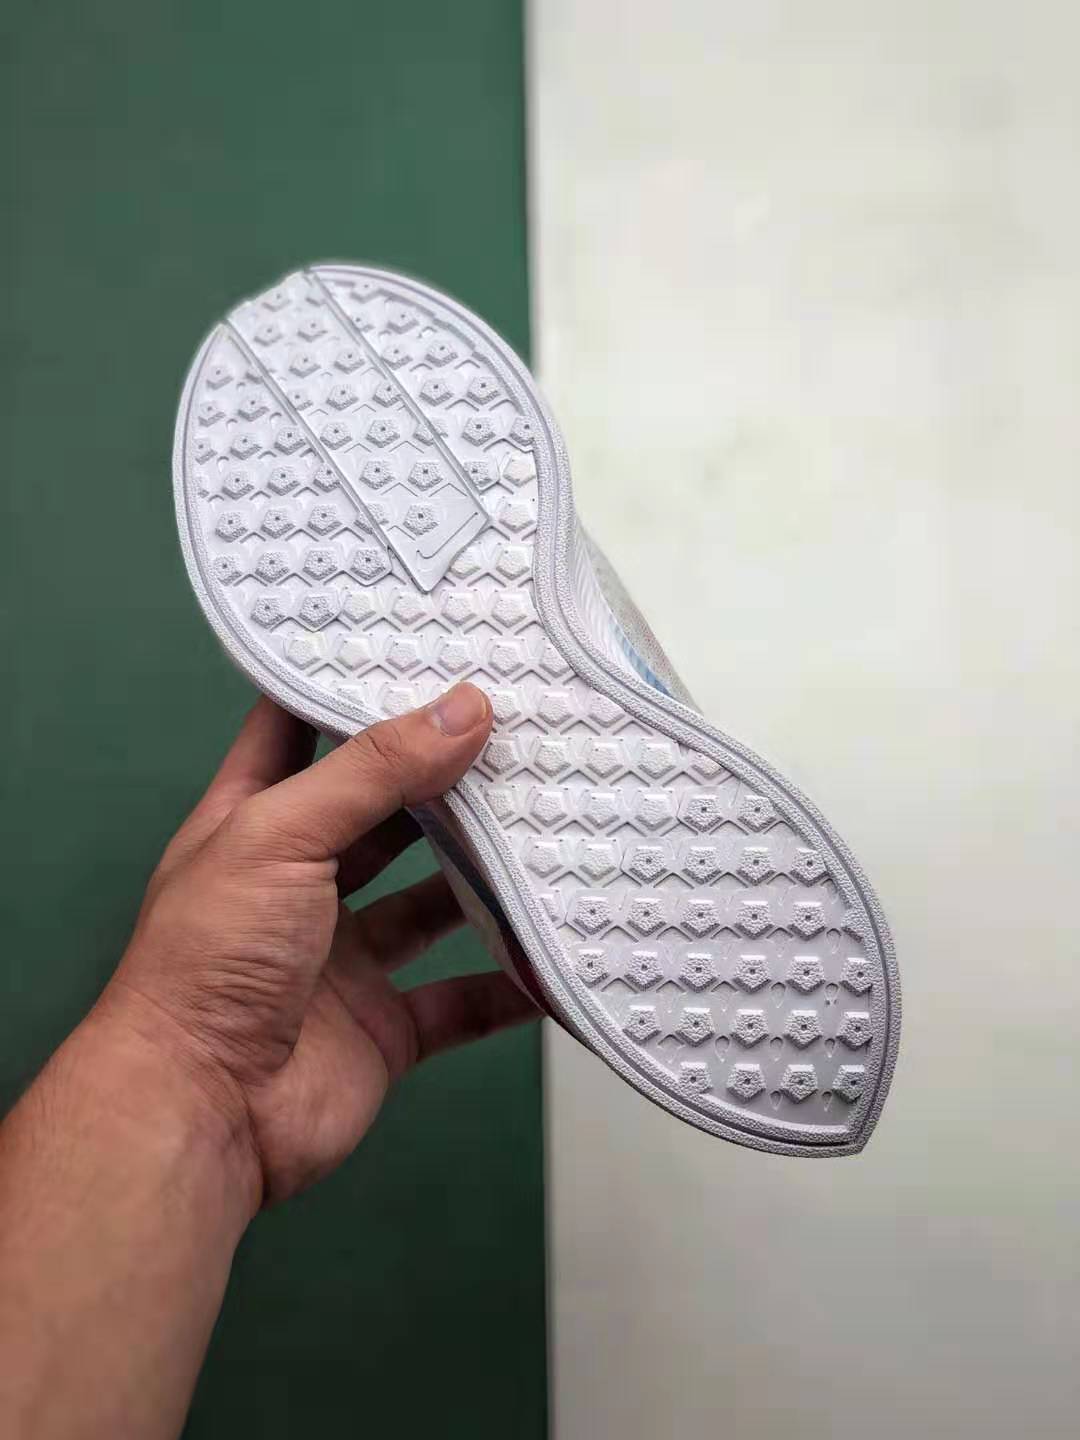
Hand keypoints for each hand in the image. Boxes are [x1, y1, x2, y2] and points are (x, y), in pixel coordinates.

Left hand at [98, 681, 535, 1208]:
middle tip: (518, 732)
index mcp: (254, 824)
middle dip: (442, 782)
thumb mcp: (280, 836)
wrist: (200, 1113)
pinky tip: (558, 953)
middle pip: (384, 817)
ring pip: (432, 904)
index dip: (348, 691)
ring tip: (551, 823)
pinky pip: (462, 997)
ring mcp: (345, 958)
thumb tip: (464, 709)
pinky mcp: (385, 1026)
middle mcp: (300, 884)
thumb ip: (373, 773)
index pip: (299, 734)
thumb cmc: (210, 958)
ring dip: (486, 877)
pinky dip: (510, 983)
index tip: (417, 648)